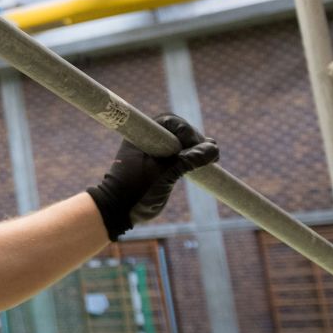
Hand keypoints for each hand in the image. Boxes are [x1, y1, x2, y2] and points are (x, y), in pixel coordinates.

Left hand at [86, 114, 218, 239]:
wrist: (118, 211)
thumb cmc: (136, 191)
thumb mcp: (164, 175)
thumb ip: (188, 160)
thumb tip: (213, 148)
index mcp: (142, 137)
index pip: (169, 122)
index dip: (185, 129)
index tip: (192, 145)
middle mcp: (149, 141)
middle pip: (179, 131)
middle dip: (195, 139)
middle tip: (208, 155)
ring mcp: (156, 153)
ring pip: (183, 143)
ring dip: (198, 148)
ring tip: (212, 158)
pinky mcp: (163, 165)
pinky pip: (183, 155)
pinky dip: (196, 156)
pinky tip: (211, 159)